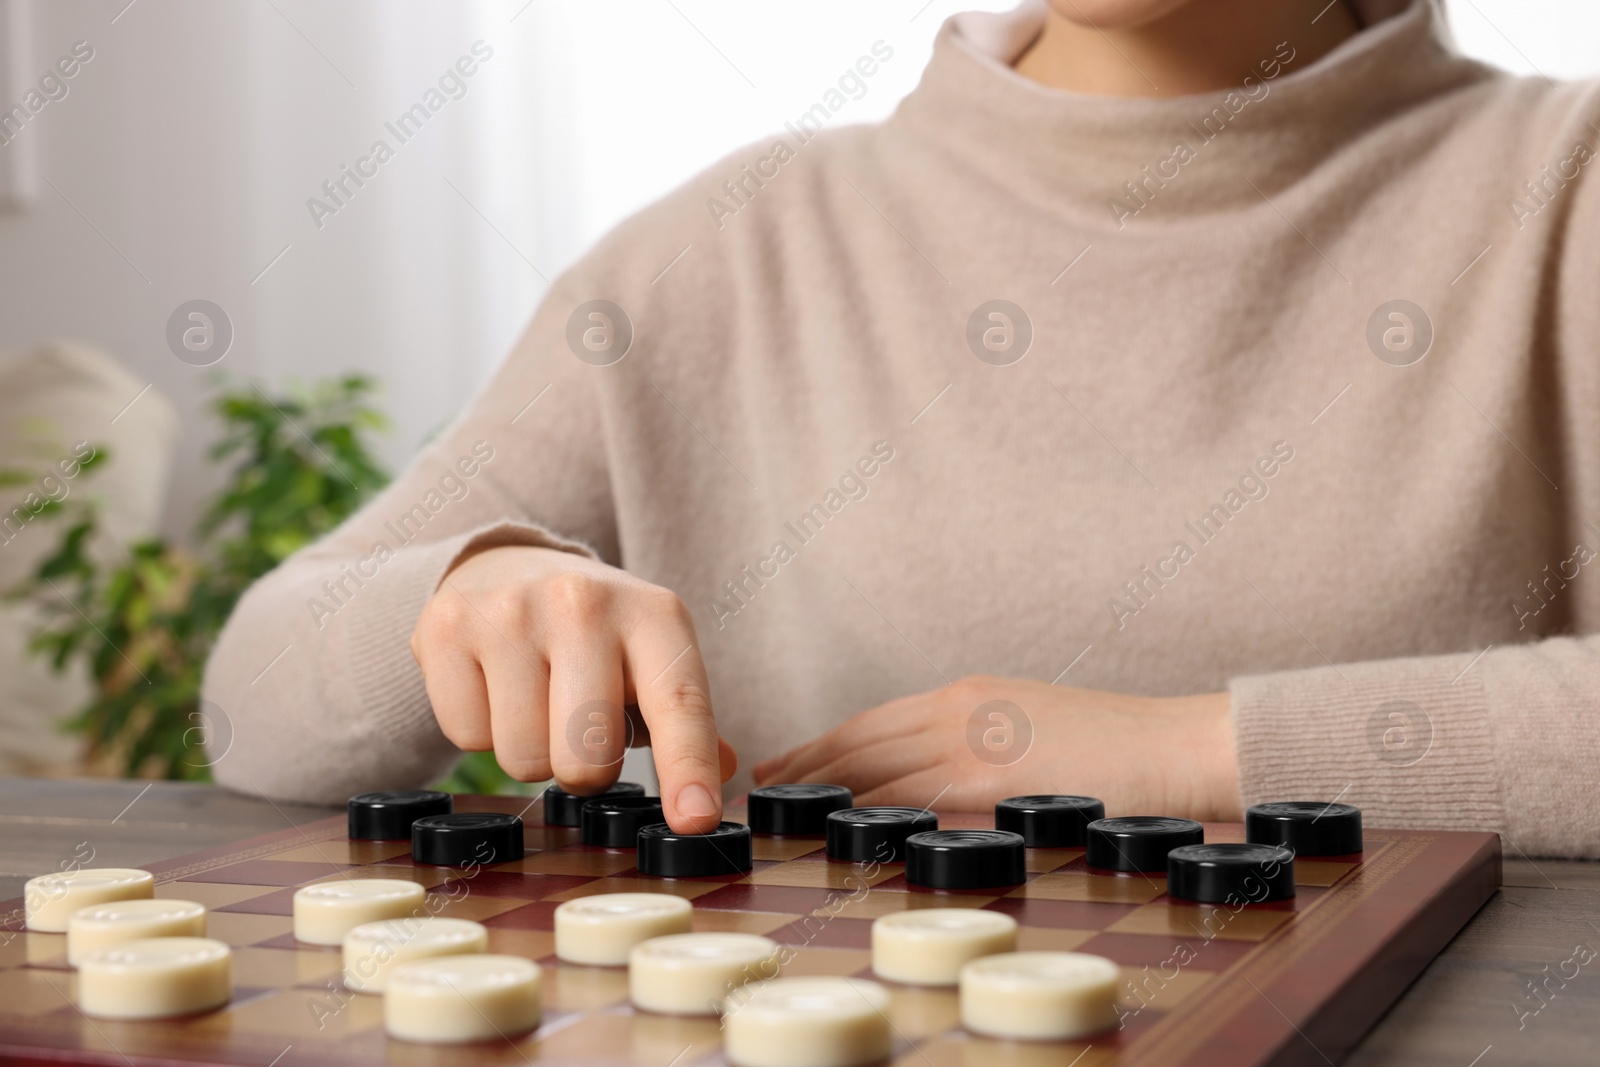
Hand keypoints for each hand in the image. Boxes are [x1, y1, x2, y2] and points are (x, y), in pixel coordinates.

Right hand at [411, 544, 735, 832]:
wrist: (507, 563)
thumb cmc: (594, 633)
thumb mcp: (652, 657)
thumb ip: (686, 719)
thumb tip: (722, 771)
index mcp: (654, 615)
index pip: (678, 704)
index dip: (687, 767)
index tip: (695, 819)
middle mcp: (583, 602)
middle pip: (586, 757)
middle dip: (586, 770)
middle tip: (581, 730)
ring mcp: (510, 610)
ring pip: (522, 759)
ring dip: (531, 752)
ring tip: (536, 700)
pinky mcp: (446, 626)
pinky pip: (466, 736)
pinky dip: (479, 729)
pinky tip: (492, 684)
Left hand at [752, 676, 1239, 820]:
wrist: (1174, 745)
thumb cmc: (1116, 746)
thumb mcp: (1032, 726)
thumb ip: (982, 741)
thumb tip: (942, 776)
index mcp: (970, 694)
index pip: (876, 720)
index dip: (825, 742)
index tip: (789, 761)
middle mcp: (959, 709)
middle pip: (860, 738)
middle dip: (807, 763)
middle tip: (765, 785)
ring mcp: (971, 742)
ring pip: (872, 765)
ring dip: (821, 788)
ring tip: (783, 810)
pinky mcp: (988, 779)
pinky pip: (909, 796)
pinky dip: (865, 810)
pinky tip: (837, 828)